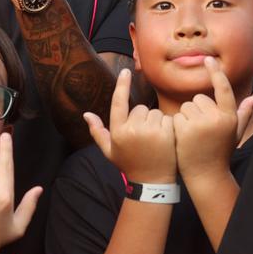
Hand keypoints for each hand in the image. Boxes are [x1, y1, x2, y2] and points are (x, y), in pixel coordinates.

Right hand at [82, 69, 176, 183]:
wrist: (153, 181)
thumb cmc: (129, 165)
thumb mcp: (109, 151)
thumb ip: (98, 132)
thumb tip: (86, 114)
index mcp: (118, 131)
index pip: (118, 102)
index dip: (122, 85)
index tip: (126, 71)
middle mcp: (133, 129)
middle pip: (139, 108)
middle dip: (141, 118)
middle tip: (143, 137)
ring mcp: (150, 130)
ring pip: (153, 112)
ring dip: (154, 122)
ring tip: (154, 140)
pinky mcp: (166, 132)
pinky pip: (166, 118)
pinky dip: (166, 125)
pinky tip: (164, 139)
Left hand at [173, 57, 252, 181]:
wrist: (206, 175)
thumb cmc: (221, 152)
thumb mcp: (235, 133)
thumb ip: (243, 114)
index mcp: (229, 116)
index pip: (223, 88)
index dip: (216, 73)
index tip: (208, 60)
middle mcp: (217, 118)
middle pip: (199, 99)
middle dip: (197, 110)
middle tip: (201, 131)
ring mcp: (200, 123)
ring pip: (186, 107)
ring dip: (187, 118)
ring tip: (193, 136)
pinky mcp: (184, 129)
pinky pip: (176, 116)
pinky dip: (177, 126)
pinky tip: (183, 139)